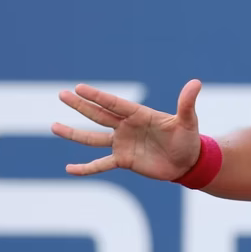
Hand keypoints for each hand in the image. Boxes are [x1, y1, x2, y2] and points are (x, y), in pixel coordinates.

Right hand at [52, 79, 203, 179]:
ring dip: (74, 133)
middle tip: (62, 94)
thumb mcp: (188, 121)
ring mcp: (122, 144)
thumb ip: (186, 103)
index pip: (114, 104)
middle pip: (99, 115)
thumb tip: (196, 82)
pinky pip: (100, 165)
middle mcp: (127, 127)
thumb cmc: (188, 139)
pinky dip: (85, 168)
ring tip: (54, 126)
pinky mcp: (123, 161)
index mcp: (139, 114)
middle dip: (81, 106)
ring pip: (93, 138)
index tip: (78, 87)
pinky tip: (69, 169)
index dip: (97, 97)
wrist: (189, 162)